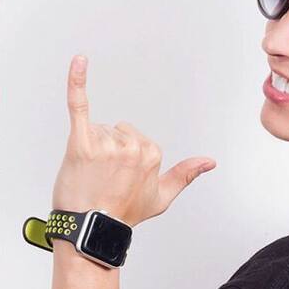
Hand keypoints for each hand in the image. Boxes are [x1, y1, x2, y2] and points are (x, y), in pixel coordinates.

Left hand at [51, 55, 215, 226]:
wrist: (92, 228)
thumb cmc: (125, 212)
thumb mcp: (162, 196)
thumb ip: (186, 174)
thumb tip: (210, 161)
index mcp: (153, 153)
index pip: (133, 137)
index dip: (122, 157)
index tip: (117, 179)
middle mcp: (133, 146)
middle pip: (116, 130)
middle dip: (106, 150)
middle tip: (101, 178)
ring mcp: (107, 144)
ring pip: (97, 130)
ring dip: (89, 149)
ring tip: (88, 176)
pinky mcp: (82, 141)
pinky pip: (80, 104)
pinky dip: (78, 81)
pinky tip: (80, 61)